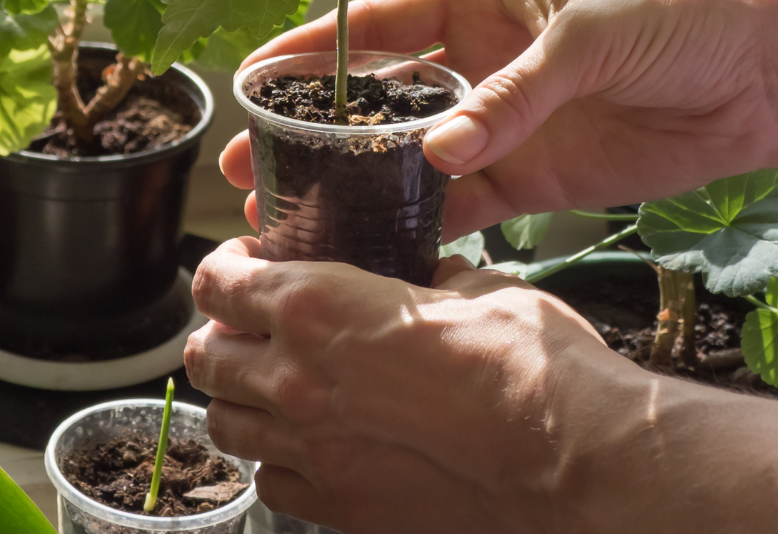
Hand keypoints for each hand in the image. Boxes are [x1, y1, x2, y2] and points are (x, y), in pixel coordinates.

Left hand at [184, 237, 777, 533]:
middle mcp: (296, 379)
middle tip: (252, 329)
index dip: (225, 270)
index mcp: (320, 306)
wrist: (572, 461)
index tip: (244, 268)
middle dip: (222, 335)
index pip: (219, 282)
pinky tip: (310, 448)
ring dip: (240, 400)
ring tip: (273, 390)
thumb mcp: (476, 286)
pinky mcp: (339, 510)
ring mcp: (312, 452)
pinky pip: (272, 482)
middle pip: (206, 354)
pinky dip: (277, 461)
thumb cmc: (531, 368)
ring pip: (225, 424)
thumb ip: (426, 280)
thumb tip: (424, 278)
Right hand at [220, 0, 777, 236]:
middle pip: (375, 101)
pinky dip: (422, 231)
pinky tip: (376, 256)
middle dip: (310, 133)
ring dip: (353, 189)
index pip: (376, 26)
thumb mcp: (590, 39)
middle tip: (250, 169)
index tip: (253, 78)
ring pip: (408, 161)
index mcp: (477, 3)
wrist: (758, 79)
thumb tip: (437, 153)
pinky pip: (463, 208)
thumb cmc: (677, 23)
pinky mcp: (533, 181)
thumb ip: (513, 96)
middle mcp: (475, 65)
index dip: (312, 53)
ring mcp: (501, 126)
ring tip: (294, 221)